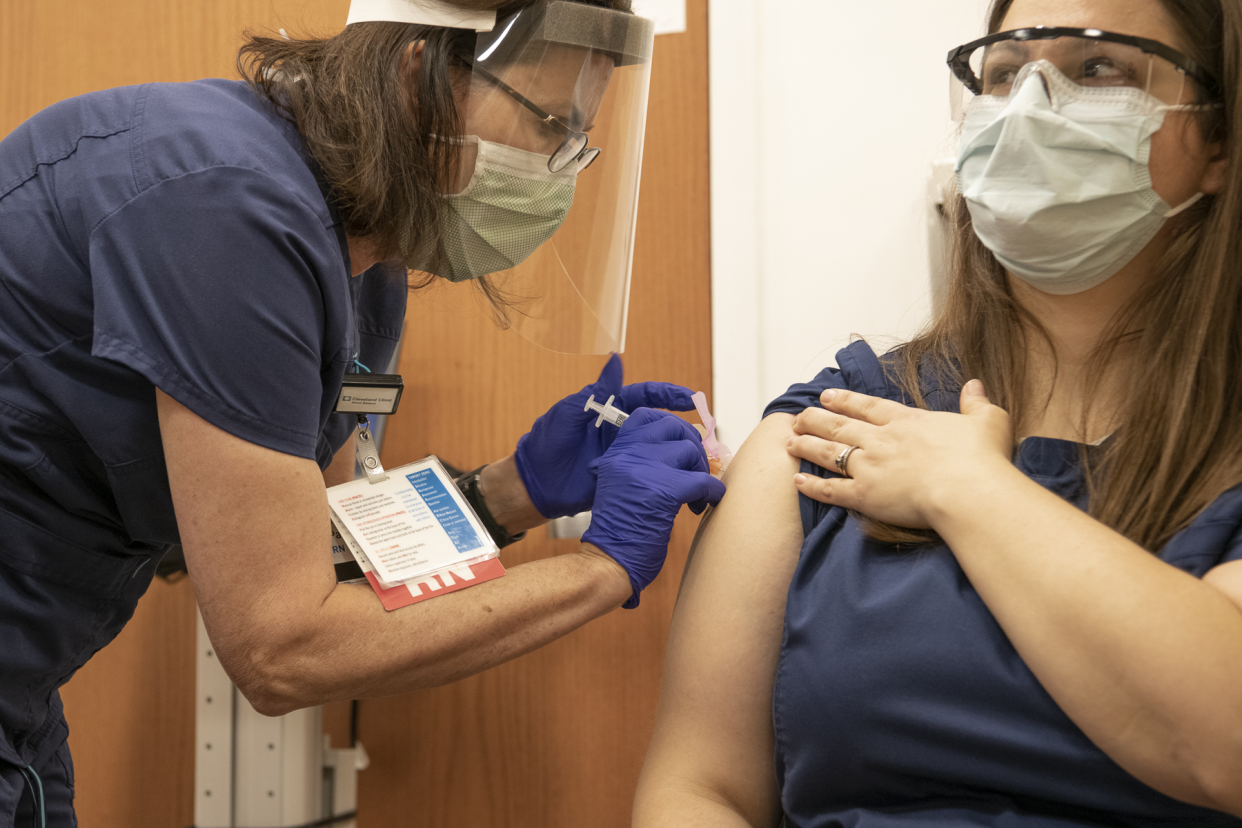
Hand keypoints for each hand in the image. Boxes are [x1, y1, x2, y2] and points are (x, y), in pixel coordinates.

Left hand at [514, 354, 696, 518]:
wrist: (535, 483)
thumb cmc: (547, 442)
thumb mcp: (570, 411)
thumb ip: (597, 389)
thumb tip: (616, 357)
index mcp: (610, 408)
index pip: (646, 396)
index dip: (669, 395)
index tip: (691, 398)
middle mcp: (622, 429)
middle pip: (660, 422)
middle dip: (683, 424)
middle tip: (704, 429)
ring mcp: (626, 453)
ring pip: (660, 447)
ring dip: (680, 449)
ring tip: (701, 453)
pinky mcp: (626, 476)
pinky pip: (652, 472)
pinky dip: (669, 473)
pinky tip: (684, 475)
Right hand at [582, 409, 725, 607]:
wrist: (609, 561)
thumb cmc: (620, 530)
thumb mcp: (623, 484)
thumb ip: (645, 462)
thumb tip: (687, 448)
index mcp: (616, 452)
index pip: (647, 415)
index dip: (672, 424)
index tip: (685, 441)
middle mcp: (627, 454)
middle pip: (674, 427)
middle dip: (692, 447)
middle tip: (696, 470)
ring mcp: (644, 469)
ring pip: (690, 452)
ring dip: (702, 473)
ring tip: (696, 498)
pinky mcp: (663, 491)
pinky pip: (703, 481)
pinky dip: (713, 493)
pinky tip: (707, 505)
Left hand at [785, 381, 1012, 528]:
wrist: (968, 491)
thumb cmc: (981, 459)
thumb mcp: (987, 421)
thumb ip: (977, 403)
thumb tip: (976, 385)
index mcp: (907, 422)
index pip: (868, 407)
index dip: (846, 401)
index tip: (828, 395)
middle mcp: (882, 440)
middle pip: (840, 426)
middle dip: (816, 420)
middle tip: (799, 416)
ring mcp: (870, 467)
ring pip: (829, 453)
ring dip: (807, 446)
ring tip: (789, 441)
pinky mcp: (865, 495)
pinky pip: (831, 489)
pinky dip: (812, 485)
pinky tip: (797, 480)